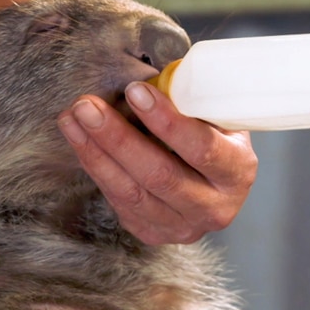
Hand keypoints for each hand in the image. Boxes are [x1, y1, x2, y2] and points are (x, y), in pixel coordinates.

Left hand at [57, 82, 257, 244]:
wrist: (211, 182)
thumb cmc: (210, 136)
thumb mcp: (215, 117)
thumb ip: (189, 102)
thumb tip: (144, 78)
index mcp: (237, 171)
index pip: (202, 149)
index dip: (167, 121)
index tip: (135, 91)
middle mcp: (213, 207)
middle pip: (159, 175)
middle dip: (117, 138)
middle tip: (86, 106)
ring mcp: (182, 226)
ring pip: (130, 192)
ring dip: (95, 152)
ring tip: (72, 119)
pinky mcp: (152, 232)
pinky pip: (117, 201)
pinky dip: (94, 167)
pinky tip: (78, 139)